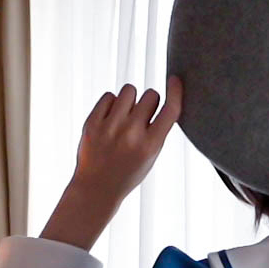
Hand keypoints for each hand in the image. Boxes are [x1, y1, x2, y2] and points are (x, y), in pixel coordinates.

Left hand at [41, 78, 182, 249]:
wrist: (96, 188)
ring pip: (129, 90)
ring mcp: (110, 127)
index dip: (175, 91)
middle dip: (149, 102)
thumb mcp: (151, 156)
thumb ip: (157, 129)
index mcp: (151, 145)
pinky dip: (111, 104)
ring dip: (130, 100)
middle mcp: (131, 134)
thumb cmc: (128, 171)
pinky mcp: (92, 122)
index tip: (174, 79)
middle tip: (140, 118)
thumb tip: (159, 96)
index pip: (170, 109)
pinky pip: (109, 95)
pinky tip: (109, 119)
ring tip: (123, 117)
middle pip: (150, 95)